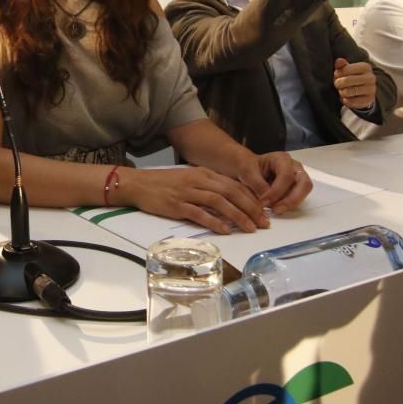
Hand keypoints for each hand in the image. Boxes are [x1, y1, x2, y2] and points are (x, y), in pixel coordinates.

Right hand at [120, 166, 270, 234]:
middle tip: (263, 222)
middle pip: (231, 193)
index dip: (252, 198)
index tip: (264, 211)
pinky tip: (226, 230)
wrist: (138, 184)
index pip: (234, 184)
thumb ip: (208, 186)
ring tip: (250, 228)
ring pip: (219, 202)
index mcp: (204, 173)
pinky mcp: (177, 206)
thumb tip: (229, 199)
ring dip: (238, 215)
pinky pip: (200, 213)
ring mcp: (188, 193)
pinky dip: (215, 222)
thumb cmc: (164, 184)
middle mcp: (198, 180)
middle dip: (251, 208)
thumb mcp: (189, 179)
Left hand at [236, 152, 312, 213]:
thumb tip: (268, 200)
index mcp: (282, 159)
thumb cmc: (247, 167)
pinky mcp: (294, 189)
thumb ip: (258, 185)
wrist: (246, 169)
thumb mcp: (248, 173)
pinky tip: (276, 208)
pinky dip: (288, 205)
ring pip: (303, 193)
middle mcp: (293, 167)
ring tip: (275, 210)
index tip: (264, 201)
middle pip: (304, 184)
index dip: (277, 191)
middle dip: (292, 199)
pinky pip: (297, 199)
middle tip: (277, 210)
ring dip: (290, 204)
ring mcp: (296, 178)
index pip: (286, 175)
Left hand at [334, 57, 376, 109]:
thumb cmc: (352, 78)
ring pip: (348, 92)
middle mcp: (371, 77)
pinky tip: (347, 97)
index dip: (337, 74)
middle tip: (338, 84)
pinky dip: (346, 100)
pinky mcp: (369, 100)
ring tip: (343, 91)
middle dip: (338, 83)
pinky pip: (351, 102)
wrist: (363, 92)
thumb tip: (338, 61)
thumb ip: (341, 65)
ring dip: (341, 92)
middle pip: (346, 81)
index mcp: (365, 67)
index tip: (337, 76)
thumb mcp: (347, 69)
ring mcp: (371, 89)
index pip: (345, 69)